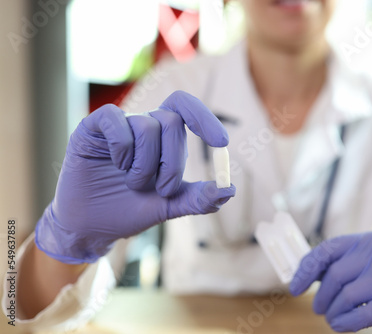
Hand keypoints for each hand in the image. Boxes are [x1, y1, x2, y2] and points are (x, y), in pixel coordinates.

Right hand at [35, 91, 235, 263]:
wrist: (92, 226)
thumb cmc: (130, 210)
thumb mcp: (170, 206)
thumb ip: (199, 198)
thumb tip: (230, 190)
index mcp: (163, 138)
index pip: (186, 108)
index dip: (205, 118)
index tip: (222, 143)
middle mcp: (142, 126)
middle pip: (171, 121)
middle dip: (173, 161)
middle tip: (163, 189)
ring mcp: (118, 125)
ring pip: (147, 126)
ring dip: (145, 164)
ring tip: (133, 184)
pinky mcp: (92, 128)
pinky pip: (116, 121)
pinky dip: (123, 147)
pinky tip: (117, 164)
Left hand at [289, 231, 371, 332]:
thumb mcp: (370, 263)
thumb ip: (342, 264)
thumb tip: (301, 274)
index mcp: (371, 239)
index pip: (329, 248)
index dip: (307, 268)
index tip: (294, 287)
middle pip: (336, 275)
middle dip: (322, 295)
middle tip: (318, 308)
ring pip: (347, 296)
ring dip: (332, 311)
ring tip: (330, 318)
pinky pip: (362, 314)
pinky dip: (345, 322)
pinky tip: (339, 326)